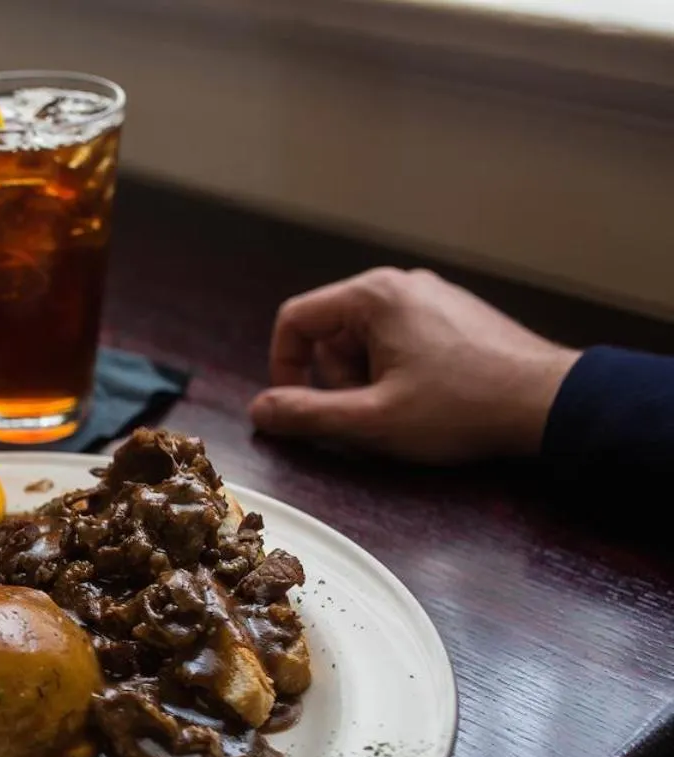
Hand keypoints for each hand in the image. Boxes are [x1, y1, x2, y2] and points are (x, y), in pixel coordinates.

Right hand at [249, 267, 580, 463]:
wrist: (547, 403)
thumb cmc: (462, 407)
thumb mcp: (371, 420)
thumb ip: (306, 414)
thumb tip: (260, 411)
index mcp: (374, 296)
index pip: (295, 319)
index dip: (282, 367)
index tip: (295, 405)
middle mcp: (401, 284)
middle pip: (331, 330)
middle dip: (336, 378)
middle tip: (366, 413)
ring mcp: (432, 296)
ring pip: (366, 338)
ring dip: (367, 378)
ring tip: (402, 408)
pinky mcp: (454, 315)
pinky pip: (400, 338)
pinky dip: (397, 370)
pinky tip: (427, 399)